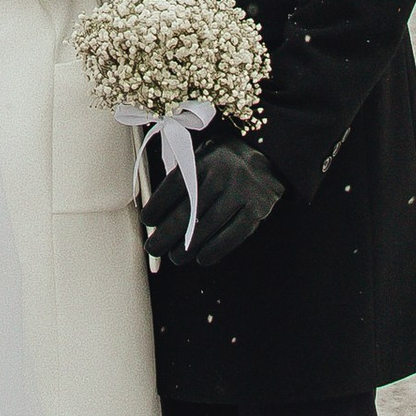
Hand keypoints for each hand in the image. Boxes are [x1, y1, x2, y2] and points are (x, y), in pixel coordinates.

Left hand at [142, 134, 286, 276]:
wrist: (269, 158)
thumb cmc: (225, 163)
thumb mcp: (204, 157)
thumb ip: (184, 179)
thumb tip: (156, 215)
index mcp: (206, 158)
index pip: (175, 184)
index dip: (158, 205)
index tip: (147, 220)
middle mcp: (224, 173)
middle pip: (188, 210)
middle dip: (166, 234)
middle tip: (153, 248)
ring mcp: (242, 191)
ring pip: (208, 227)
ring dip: (187, 248)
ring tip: (175, 257)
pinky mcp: (258, 208)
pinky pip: (233, 235)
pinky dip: (215, 250)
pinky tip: (201, 258)